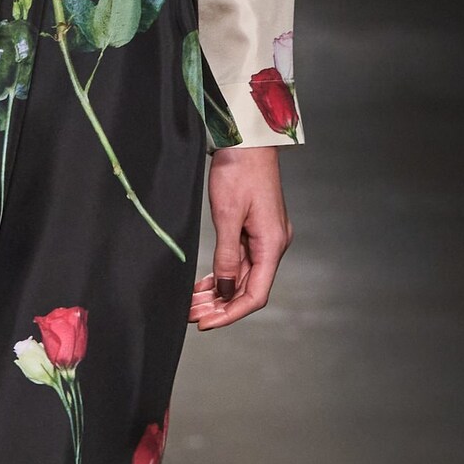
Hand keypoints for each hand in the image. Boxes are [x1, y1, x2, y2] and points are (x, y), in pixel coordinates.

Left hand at [188, 146, 290, 330]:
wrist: (246, 139)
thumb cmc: (238, 171)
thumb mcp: (226, 215)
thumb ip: (226, 256)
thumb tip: (224, 291)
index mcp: (272, 244)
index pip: (255, 294)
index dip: (231, 314)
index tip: (206, 324)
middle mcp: (273, 244)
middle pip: (247, 288)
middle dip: (220, 306)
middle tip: (190, 316)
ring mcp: (265, 237)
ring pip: (241, 276)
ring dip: (218, 293)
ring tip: (191, 304)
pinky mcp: (255, 229)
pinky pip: (239, 261)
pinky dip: (222, 275)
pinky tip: (203, 286)